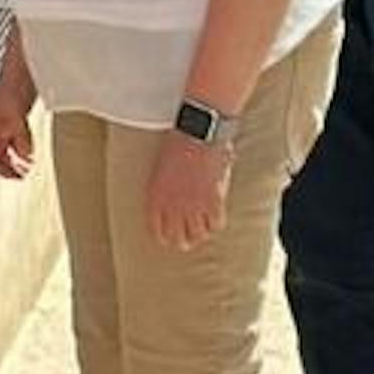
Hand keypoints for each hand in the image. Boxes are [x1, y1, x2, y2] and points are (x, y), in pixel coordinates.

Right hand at [0, 43, 37, 181]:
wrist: (22, 63)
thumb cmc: (14, 83)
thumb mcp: (17, 114)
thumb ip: (19, 136)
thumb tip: (25, 155)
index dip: (1, 170)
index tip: (15, 177)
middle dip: (8, 166)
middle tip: (22, 175)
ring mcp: (2, 117)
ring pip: (4, 145)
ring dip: (15, 157)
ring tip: (26, 166)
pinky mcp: (13, 112)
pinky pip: (14, 136)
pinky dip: (21, 146)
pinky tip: (31, 147)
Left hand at [144, 127, 238, 250]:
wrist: (197, 132)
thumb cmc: (179, 142)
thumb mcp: (162, 168)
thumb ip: (165, 188)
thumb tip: (172, 200)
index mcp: (156, 197)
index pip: (157, 230)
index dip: (165, 237)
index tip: (170, 237)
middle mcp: (173, 206)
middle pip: (178, 238)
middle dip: (184, 240)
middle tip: (190, 239)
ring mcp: (193, 205)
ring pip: (199, 235)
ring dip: (202, 232)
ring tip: (205, 229)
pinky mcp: (213, 201)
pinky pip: (216, 224)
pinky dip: (217, 222)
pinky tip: (217, 216)